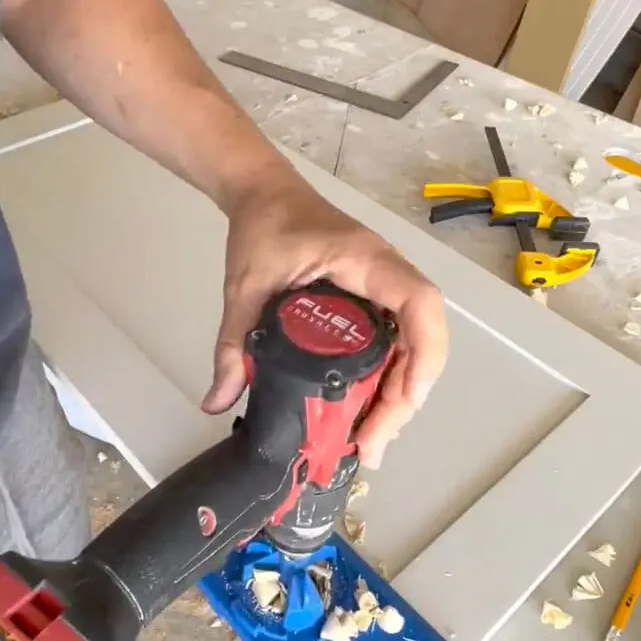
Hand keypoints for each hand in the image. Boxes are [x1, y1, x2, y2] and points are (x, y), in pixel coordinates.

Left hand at [203, 169, 447, 468]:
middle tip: (372, 445)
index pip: (419, 305)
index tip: (404, 401)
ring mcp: (385, 292)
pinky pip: (395, 347)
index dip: (423, 356)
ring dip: (398, 399)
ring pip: (412, 351)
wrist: (264, 194)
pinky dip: (387, 383)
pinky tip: (366, 415)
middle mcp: (388, 277)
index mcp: (367, 262)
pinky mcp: (374, 306)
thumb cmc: (263, 227)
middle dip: (403, 399)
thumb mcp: (244, 287)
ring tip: (370, 443)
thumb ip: (232, 343)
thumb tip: (217, 402)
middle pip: (421, 342)